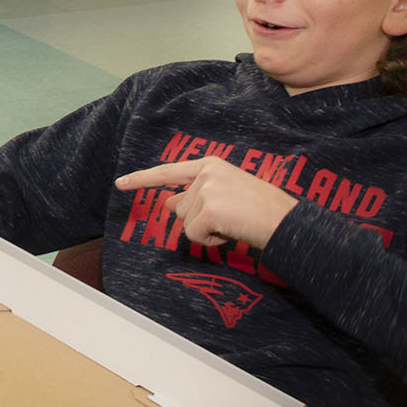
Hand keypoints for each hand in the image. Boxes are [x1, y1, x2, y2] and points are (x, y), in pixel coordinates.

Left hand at [114, 158, 297, 248]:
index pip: (168, 172)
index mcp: (210, 165)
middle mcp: (205, 173)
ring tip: (234, 223)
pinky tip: (230, 232)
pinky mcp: (208, 210)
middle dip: (200, 219)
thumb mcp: (226, 195)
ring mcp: (206, 190)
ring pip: (186, 223)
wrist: (287, 223)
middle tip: (231, 217)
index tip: (119, 183)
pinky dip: (210, 240)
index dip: (142, 179)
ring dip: (207, 230)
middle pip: (179, 207)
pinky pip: (193, 235)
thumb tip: (168, 203)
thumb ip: (197, 195)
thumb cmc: (261, 210)